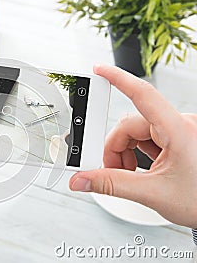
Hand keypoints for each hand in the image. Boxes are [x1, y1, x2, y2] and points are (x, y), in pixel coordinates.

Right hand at [69, 65, 196, 227]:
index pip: (143, 95)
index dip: (118, 78)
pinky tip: (140, 171)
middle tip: (112, 171)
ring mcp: (179, 132)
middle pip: (130, 124)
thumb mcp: (152, 194)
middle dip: (115, 149)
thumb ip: (111, 185)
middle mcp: (180, 126)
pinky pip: (146, 138)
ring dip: (125, 153)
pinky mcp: (177, 139)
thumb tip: (82, 179)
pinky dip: (135, 154)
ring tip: (130, 176)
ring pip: (135, 133)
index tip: (99, 70)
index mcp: (179, 131)